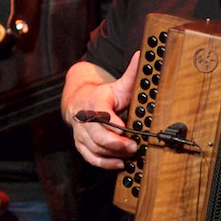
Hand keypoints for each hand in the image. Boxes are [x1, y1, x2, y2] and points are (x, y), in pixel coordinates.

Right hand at [62, 54, 141, 169]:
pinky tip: (119, 164)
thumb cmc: (102, 96)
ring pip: (95, 149)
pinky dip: (104, 163)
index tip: (127, 130)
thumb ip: (130, 74)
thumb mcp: (117, 85)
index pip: (102, 116)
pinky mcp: (81, 145)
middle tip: (133, 147)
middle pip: (98, 136)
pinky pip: (90, 158)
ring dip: (113, 155)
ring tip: (129, 156)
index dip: (114, 125)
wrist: (78, 102)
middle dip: (116, 144)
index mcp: (94, 104)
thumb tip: (142, 56)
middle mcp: (85, 120)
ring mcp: (81, 134)